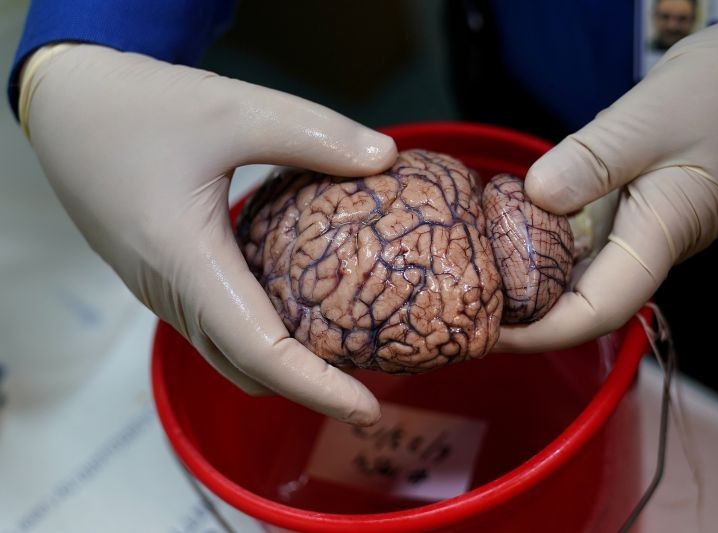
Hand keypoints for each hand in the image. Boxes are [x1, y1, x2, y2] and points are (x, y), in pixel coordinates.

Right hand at [21, 44, 396, 424]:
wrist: (67, 105)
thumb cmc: (137, 107)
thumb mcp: (234, 109)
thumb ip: (313, 134)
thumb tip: (386, 157)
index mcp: (188, 264)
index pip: (261, 353)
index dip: (319, 388)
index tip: (368, 409)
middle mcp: (174, 292)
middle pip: (248, 367)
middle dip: (310, 386)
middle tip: (371, 374)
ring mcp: (165, 290)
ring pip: (230, 351)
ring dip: (285, 363)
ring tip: (344, 344)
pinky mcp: (166, 276)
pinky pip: (218, 324)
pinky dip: (263, 333)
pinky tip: (299, 301)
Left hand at [497, 8, 717, 352]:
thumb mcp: (653, 119)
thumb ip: (593, 161)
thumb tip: (534, 197)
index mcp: (656, 238)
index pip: (594, 311)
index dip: (538, 333)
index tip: (487, 330)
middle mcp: (648, 243)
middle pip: (580, 300)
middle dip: (523, 312)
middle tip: (466, 303)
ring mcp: (643, 224)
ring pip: (581, 267)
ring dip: (530, 276)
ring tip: (477, 273)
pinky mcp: (637, 201)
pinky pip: (586, 231)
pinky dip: (546, 235)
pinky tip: (512, 224)